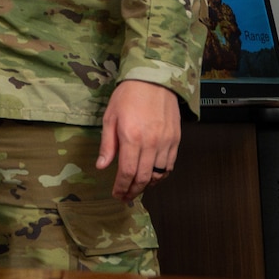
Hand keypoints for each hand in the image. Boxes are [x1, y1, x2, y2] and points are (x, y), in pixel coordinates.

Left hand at [96, 79, 179, 200]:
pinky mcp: (176, 140)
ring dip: (148, 185)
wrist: (154, 81)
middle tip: (126, 197)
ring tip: (137, 188)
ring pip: (159, 174)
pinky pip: (170, 165)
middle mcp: (151, 143)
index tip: (116, 194)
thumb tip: (102, 166)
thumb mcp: (110, 117)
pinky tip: (153, 176)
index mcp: (131, 138)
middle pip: (144, 177)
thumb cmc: (128, 96)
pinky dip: (161, 175)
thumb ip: (107, 145)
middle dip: (134, 190)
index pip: (127, 172)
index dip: (121, 187)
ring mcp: (166, 143)